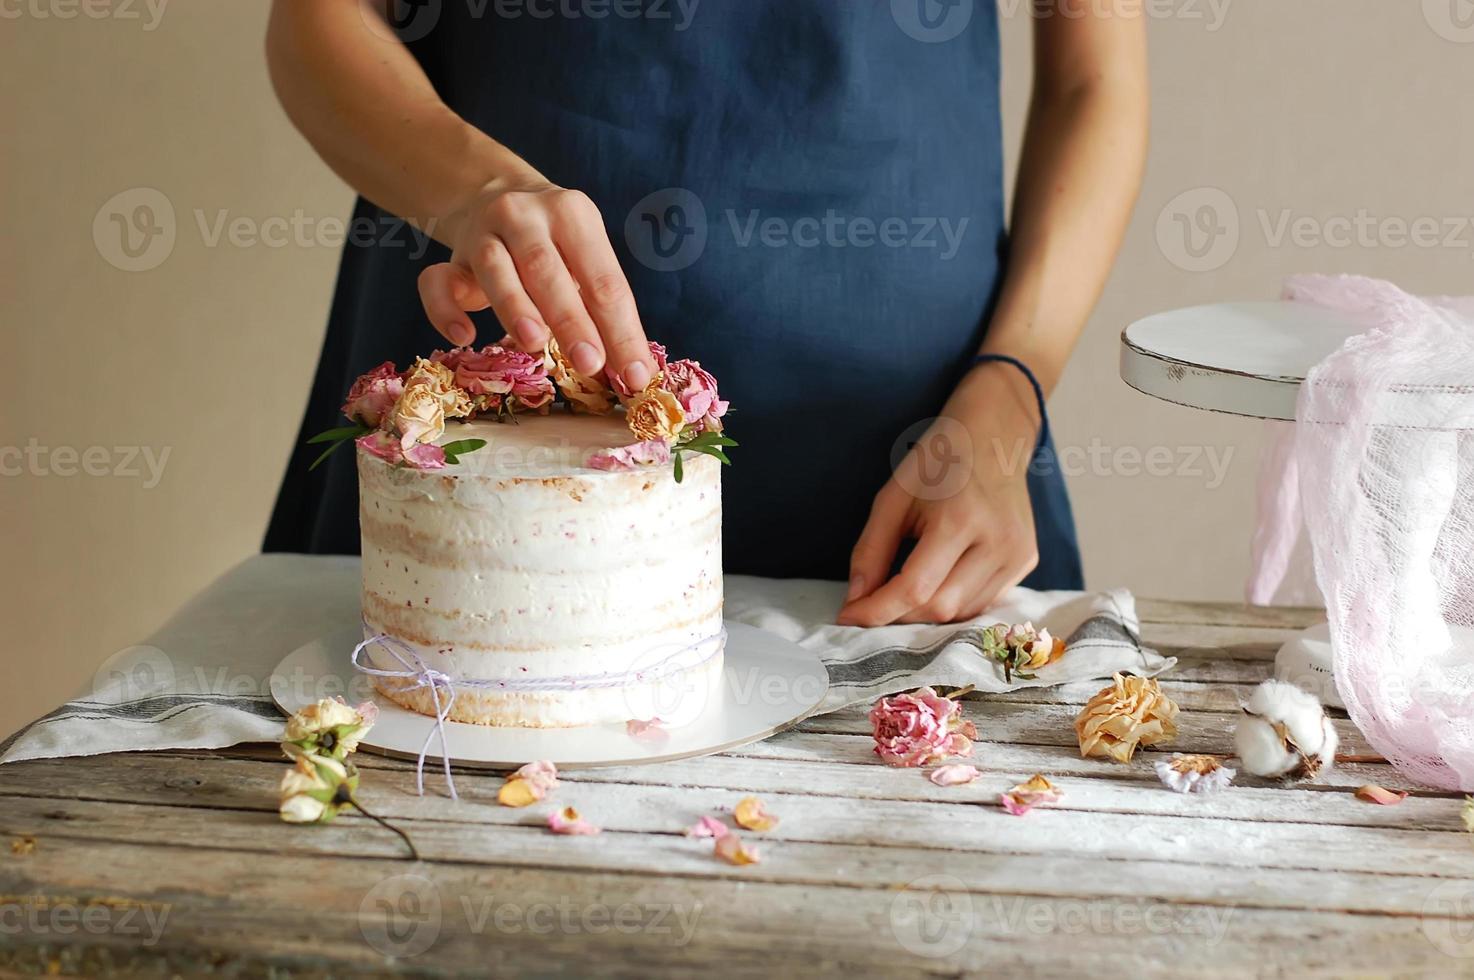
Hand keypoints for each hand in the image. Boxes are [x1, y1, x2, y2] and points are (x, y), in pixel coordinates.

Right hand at [417, 174, 657, 391]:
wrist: (496, 198)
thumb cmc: (555, 246)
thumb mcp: (584, 259)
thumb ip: (601, 305)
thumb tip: (630, 369)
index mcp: (574, 215)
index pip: (604, 279)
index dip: (622, 329)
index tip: (635, 374)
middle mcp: (526, 215)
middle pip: (548, 270)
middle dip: (572, 320)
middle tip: (592, 363)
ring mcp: (483, 232)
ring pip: (494, 268)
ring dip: (515, 308)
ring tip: (536, 345)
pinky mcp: (449, 258)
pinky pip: (437, 281)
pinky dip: (444, 309)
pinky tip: (463, 337)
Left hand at [836, 364, 1041, 625]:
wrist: (994, 436)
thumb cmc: (938, 462)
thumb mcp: (893, 498)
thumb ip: (871, 550)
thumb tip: (856, 601)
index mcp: (961, 519)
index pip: (916, 587)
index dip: (877, 610)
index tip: (846, 617)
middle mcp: (998, 541)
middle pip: (940, 607)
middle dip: (899, 613)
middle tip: (871, 602)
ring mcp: (1018, 554)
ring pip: (962, 611)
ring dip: (925, 612)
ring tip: (903, 589)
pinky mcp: (1027, 561)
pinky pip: (982, 601)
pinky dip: (952, 603)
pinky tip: (937, 581)